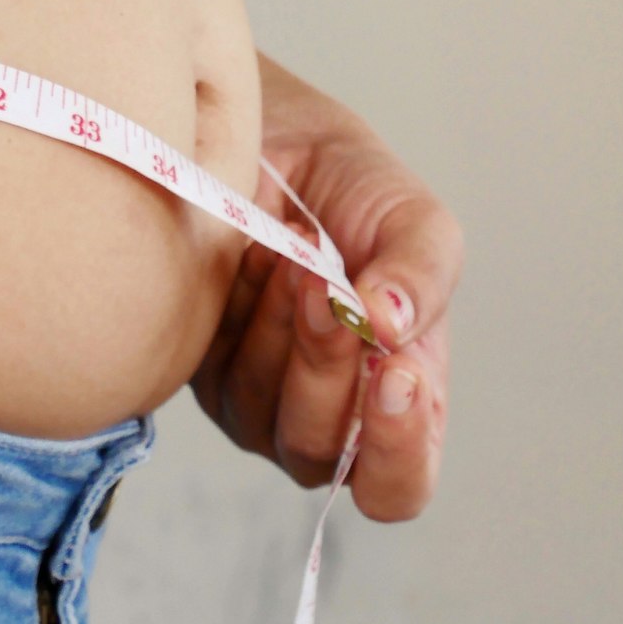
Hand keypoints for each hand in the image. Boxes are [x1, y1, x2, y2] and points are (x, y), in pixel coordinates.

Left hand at [189, 51, 462, 521]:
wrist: (270, 139)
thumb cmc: (352, 192)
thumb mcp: (412, 218)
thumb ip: (424, 271)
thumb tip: (390, 326)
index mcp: (395, 403)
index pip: (397, 484)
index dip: (397, 452)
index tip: (395, 374)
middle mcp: (324, 417)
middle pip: (320, 451)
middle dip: (325, 363)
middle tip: (325, 277)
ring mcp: (254, 402)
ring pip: (259, 414)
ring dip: (278, 332)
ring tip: (290, 251)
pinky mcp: (198, 373)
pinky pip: (213, 374)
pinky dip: (236, 315)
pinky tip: (249, 255)